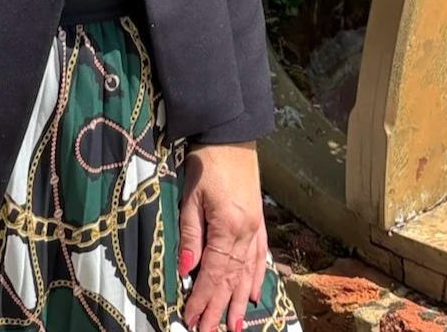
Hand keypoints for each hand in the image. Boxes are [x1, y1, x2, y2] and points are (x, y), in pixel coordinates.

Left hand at [178, 142, 267, 331]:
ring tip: (234, 326)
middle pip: (232, 279)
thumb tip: (186, 270)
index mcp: (228, 227)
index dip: (203, 299)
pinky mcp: (258, 220)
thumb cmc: (205, 161)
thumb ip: (190, 234)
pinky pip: (260, 257)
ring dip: (239, 301)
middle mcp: (246, 233)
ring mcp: (256, 228)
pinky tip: (252, 294)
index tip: (192, 320)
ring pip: (248, 273)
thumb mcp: (191, 196)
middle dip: (219, 309)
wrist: (230, 133)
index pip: (214, 273)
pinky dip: (256, 279)